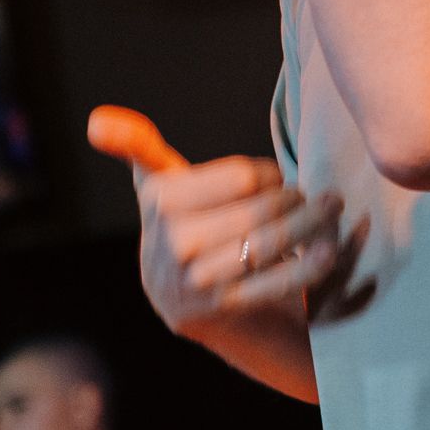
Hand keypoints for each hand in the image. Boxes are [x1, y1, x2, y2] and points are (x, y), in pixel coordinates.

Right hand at [86, 105, 343, 335]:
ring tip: (333, 210)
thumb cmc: (178, 222)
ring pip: (267, 246)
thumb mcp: (156, 182)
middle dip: (296, 200)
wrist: (175, 297)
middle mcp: (175, 243)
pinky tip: (329, 250)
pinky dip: (306, 267)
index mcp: (161, 202)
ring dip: (310, 227)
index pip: (239, 178)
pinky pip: (273, 284)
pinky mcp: (221, 309)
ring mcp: (197, 279)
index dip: (269, 174)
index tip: (278, 178)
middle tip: (322, 194)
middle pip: (256, 212)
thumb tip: (96, 120)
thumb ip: (137, 145)